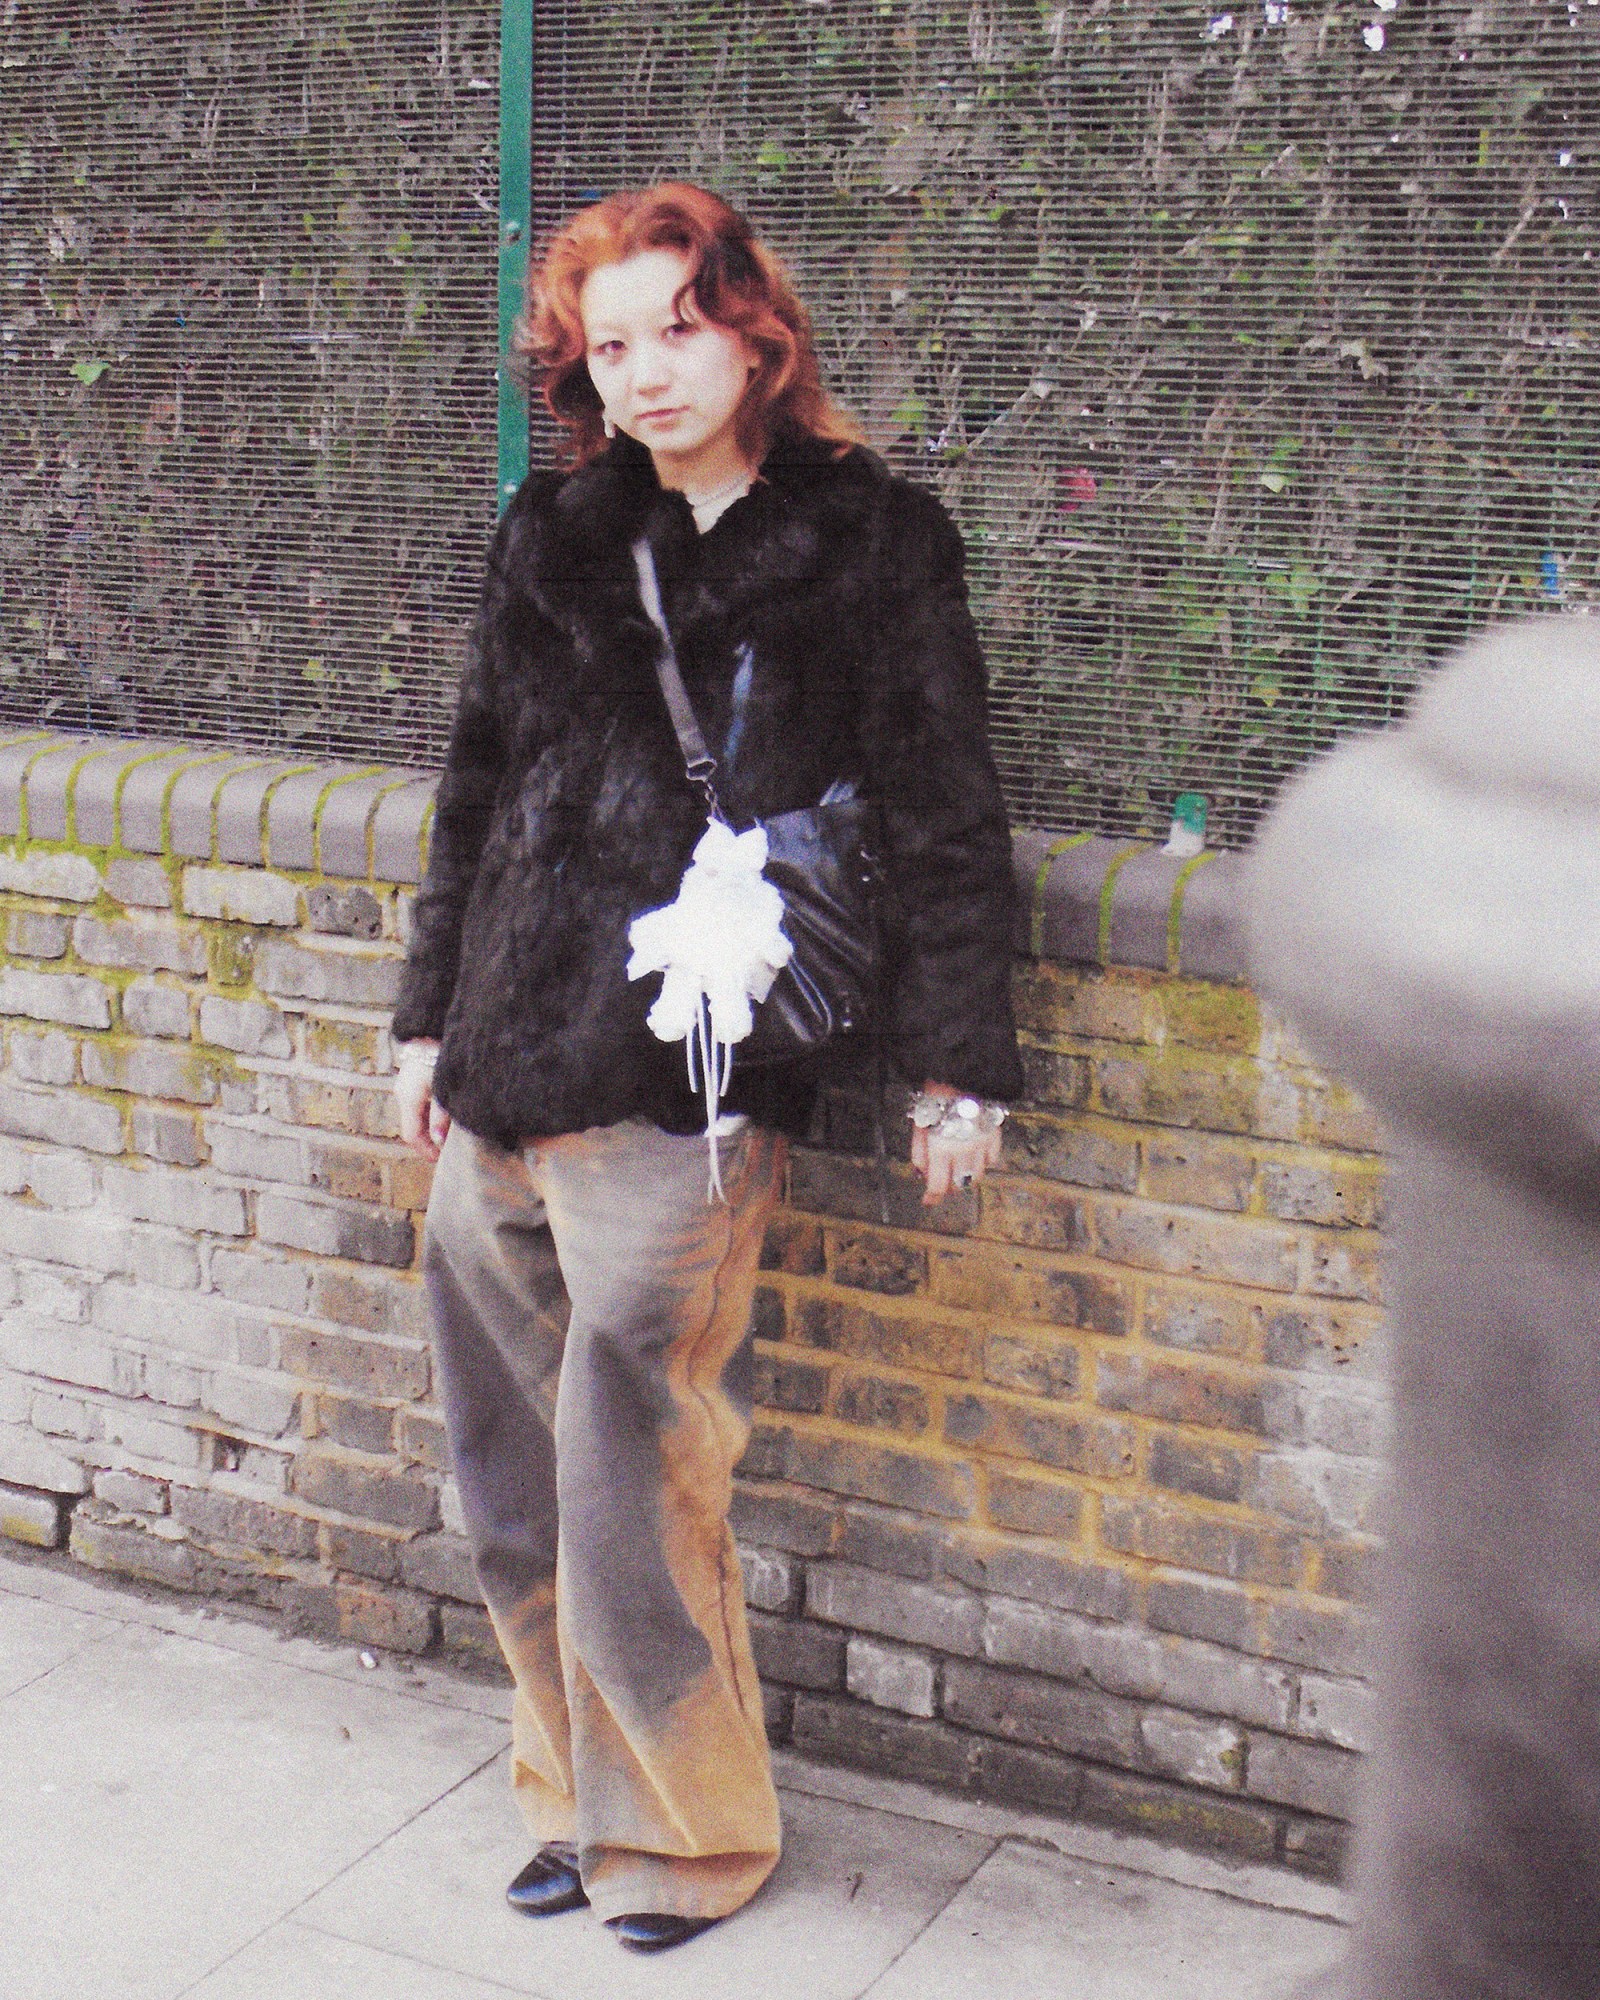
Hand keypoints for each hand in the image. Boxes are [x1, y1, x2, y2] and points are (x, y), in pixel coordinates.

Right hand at [395, 1041, 450, 1160]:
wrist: (431, 1025)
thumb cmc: (440, 1054)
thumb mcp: (444, 1087)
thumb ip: (442, 1115)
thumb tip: (439, 1142)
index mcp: (408, 1098)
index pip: (411, 1135)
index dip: (425, 1150)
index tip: (441, 1159)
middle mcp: (402, 1093)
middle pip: (413, 1127)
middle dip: (429, 1141)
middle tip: (448, 1149)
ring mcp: (405, 1086)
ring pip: (415, 1116)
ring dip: (430, 1128)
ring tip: (449, 1134)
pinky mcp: (412, 1080)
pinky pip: (418, 1105)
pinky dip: (429, 1115)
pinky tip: (444, 1115)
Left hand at [911, 1081, 1004, 1205]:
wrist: (963, 1073)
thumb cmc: (937, 1096)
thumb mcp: (919, 1124)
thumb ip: (919, 1152)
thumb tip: (921, 1173)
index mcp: (942, 1148)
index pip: (938, 1185)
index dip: (932, 1197)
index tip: (928, 1201)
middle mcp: (964, 1150)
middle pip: (959, 1185)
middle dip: (948, 1188)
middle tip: (941, 1182)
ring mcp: (982, 1144)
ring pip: (977, 1176)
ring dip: (965, 1178)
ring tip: (956, 1170)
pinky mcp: (995, 1135)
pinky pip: (992, 1159)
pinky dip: (982, 1163)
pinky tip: (973, 1155)